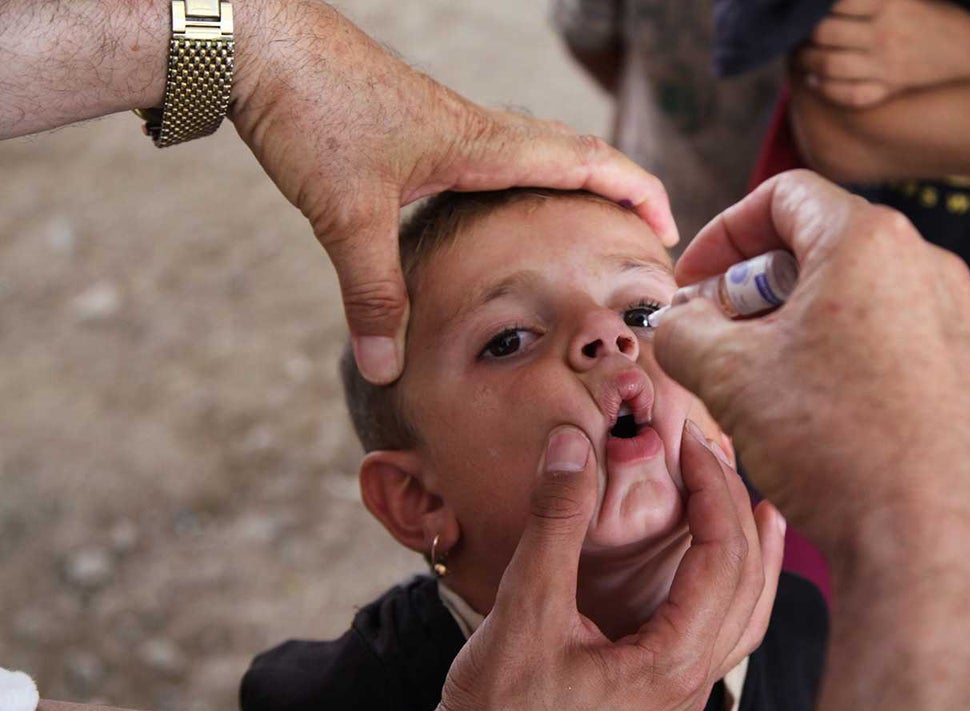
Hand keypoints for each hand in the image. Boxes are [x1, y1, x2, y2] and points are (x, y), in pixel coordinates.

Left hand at [230, 0, 676, 384]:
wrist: (259, 40)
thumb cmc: (311, 110)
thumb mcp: (346, 216)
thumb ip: (372, 295)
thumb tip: (386, 368)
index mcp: (482, 145)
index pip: (585, 162)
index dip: (635, 192)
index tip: (669, 227)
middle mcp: (476, 129)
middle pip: (573, 150)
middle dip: (618, 187)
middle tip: (644, 228)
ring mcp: (447, 123)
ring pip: (534, 146)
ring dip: (573, 178)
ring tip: (587, 220)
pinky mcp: (416, 125)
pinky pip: (494, 149)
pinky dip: (523, 175)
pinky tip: (498, 205)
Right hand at [427, 424, 783, 710]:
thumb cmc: (495, 707)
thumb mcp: (525, 605)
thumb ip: (556, 520)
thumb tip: (572, 443)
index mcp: (671, 664)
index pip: (725, 558)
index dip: (714, 489)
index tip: (688, 440)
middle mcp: (688, 687)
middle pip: (746, 584)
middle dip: (734, 510)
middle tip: (709, 453)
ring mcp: (676, 700)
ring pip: (744, 618)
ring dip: (753, 557)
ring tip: (761, 512)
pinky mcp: (655, 700)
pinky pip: (718, 639)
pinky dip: (730, 593)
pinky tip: (713, 576)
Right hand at [656, 170, 969, 551]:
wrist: (924, 531)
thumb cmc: (833, 440)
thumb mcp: (728, 375)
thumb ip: (684, 331)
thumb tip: (674, 324)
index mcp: (868, 240)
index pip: (783, 196)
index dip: (721, 234)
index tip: (692, 282)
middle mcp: (922, 264)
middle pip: (816, 243)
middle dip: (750, 284)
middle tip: (711, 332)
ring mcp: (949, 317)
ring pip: (848, 292)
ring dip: (787, 321)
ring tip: (749, 375)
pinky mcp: (957, 367)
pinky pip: (880, 332)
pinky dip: (829, 349)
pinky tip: (801, 405)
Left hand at [795, 0, 969, 107]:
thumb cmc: (937, 19)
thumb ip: (871, 0)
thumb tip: (834, 3)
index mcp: (890, 2)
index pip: (835, 3)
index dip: (815, 6)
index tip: (807, 10)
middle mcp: (885, 33)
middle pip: (824, 32)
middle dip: (804, 33)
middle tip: (798, 33)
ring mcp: (886, 64)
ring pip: (828, 64)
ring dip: (806, 60)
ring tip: (801, 56)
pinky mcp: (889, 88)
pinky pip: (846, 93)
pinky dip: (825, 88)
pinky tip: (816, 80)